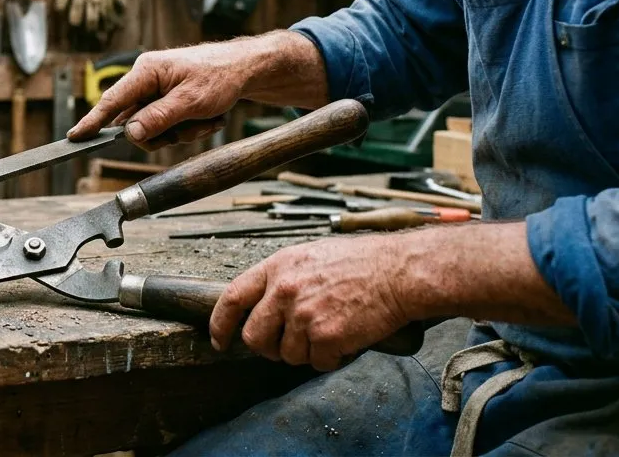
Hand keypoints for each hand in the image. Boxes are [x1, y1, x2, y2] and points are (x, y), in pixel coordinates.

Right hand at [68, 44, 246, 149]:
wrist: (246, 69)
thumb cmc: (220, 76)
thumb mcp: (190, 102)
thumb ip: (158, 118)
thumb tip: (130, 134)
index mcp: (146, 71)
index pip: (112, 101)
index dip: (92, 121)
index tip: (74, 137)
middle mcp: (146, 80)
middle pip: (135, 123)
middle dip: (164, 133)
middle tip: (190, 127)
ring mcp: (157, 91)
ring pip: (153, 129)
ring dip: (181, 132)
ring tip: (205, 120)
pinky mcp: (167, 100)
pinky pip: (167, 126)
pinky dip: (188, 128)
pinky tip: (207, 118)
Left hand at [209, 235, 412, 371]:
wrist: (399, 272)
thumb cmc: (362, 262)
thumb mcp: (310, 256)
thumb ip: (283, 279)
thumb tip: (265, 306)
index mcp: (277, 267)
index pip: (232, 299)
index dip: (220, 324)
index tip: (219, 341)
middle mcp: (284, 291)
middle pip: (255, 336)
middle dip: (267, 348)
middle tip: (287, 345)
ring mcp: (303, 315)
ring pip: (287, 355)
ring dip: (306, 352)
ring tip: (330, 331)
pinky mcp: (326, 337)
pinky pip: (318, 363)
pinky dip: (331, 359)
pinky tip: (346, 339)